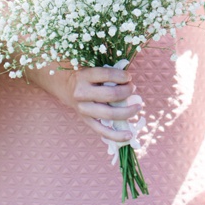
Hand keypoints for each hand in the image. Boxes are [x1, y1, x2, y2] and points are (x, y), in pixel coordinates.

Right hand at [28, 63, 143, 142]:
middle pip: (110, 95)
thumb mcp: (94, 69)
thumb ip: (109, 73)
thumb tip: (129, 81)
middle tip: (133, 88)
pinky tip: (129, 134)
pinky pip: (102, 131)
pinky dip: (117, 135)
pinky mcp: (86, 120)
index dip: (122, 76)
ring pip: (109, 113)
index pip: (107, 75)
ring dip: (127, 111)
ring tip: (137, 107)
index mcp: (84, 76)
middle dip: (127, 91)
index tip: (129, 77)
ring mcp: (83, 109)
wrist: (67, 87)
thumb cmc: (87, 76)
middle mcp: (82, 93)